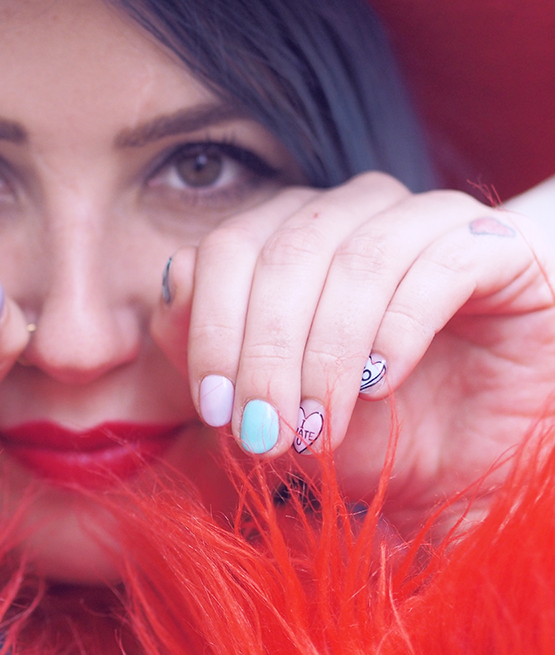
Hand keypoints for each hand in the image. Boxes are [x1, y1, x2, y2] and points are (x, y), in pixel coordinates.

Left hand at [151, 171, 554, 531]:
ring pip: (356, 259)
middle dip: (265, 353)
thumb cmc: (355, 422)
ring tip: (319, 427)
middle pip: (285, 253)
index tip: (216, 410)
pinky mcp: (495, 245)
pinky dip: (398, 330)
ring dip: (326, 355)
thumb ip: (203, 337)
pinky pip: (440, 265)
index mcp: (290, 227)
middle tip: (265, 431)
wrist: (460, 461)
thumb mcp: (266, 392)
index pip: (227, 247)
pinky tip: (381, 385)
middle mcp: (353, 209)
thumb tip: (177, 277)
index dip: (213, 329)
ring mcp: (425, 219)